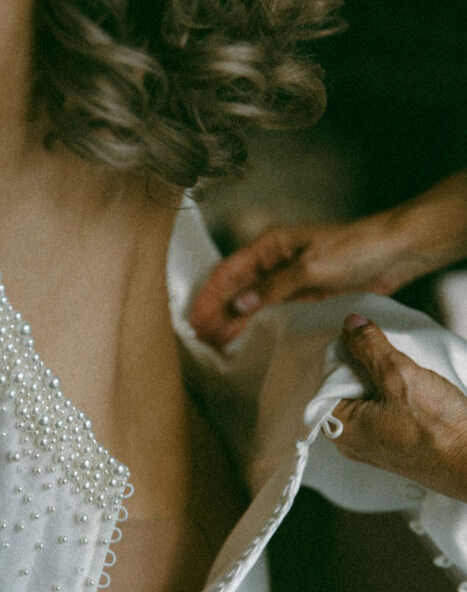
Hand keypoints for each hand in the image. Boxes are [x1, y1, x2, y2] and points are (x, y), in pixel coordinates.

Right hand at [190, 214, 427, 348]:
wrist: (396, 252)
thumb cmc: (356, 248)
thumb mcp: (310, 268)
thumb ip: (273, 288)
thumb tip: (239, 306)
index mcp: (271, 246)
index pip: (228, 272)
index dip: (209, 296)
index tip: (195, 319)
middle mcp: (275, 262)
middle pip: (236, 289)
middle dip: (216, 313)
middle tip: (200, 340)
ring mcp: (289, 280)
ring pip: (252, 304)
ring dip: (233, 322)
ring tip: (216, 346)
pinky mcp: (305, 296)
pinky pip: (272, 313)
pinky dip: (257, 327)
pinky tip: (246, 341)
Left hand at [331, 314, 466, 501]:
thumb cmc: (436, 427)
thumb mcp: (400, 376)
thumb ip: (371, 348)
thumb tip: (350, 324)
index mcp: (341, 427)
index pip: (326, 380)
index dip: (343, 354)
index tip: (363, 337)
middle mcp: (351, 440)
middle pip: (345, 389)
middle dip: (363, 364)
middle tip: (385, 347)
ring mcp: (372, 445)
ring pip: (367, 399)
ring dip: (381, 377)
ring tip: (401, 364)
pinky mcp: (393, 445)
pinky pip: (383, 411)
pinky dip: (392, 394)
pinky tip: (411, 384)